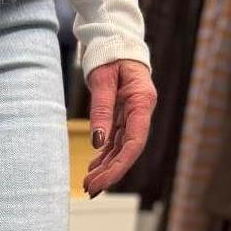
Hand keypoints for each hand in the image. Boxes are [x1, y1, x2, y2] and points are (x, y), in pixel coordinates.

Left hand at [83, 59, 156, 197]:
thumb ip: (101, 110)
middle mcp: (140, 111)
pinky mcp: (123, 115)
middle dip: (110, 173)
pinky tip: (94, 169)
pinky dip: (104, 156)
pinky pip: (115, 140)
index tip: (101, 182)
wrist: (115, 39)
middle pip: (128, 150)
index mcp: (141, 101)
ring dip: (106, 168)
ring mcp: (132, 114)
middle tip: (89, 190)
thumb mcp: (102, 80)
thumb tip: (98, 143)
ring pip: (121, 148)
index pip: (134, 142)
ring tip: (88, 185)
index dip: (119, 166)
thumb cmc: (111, 54)